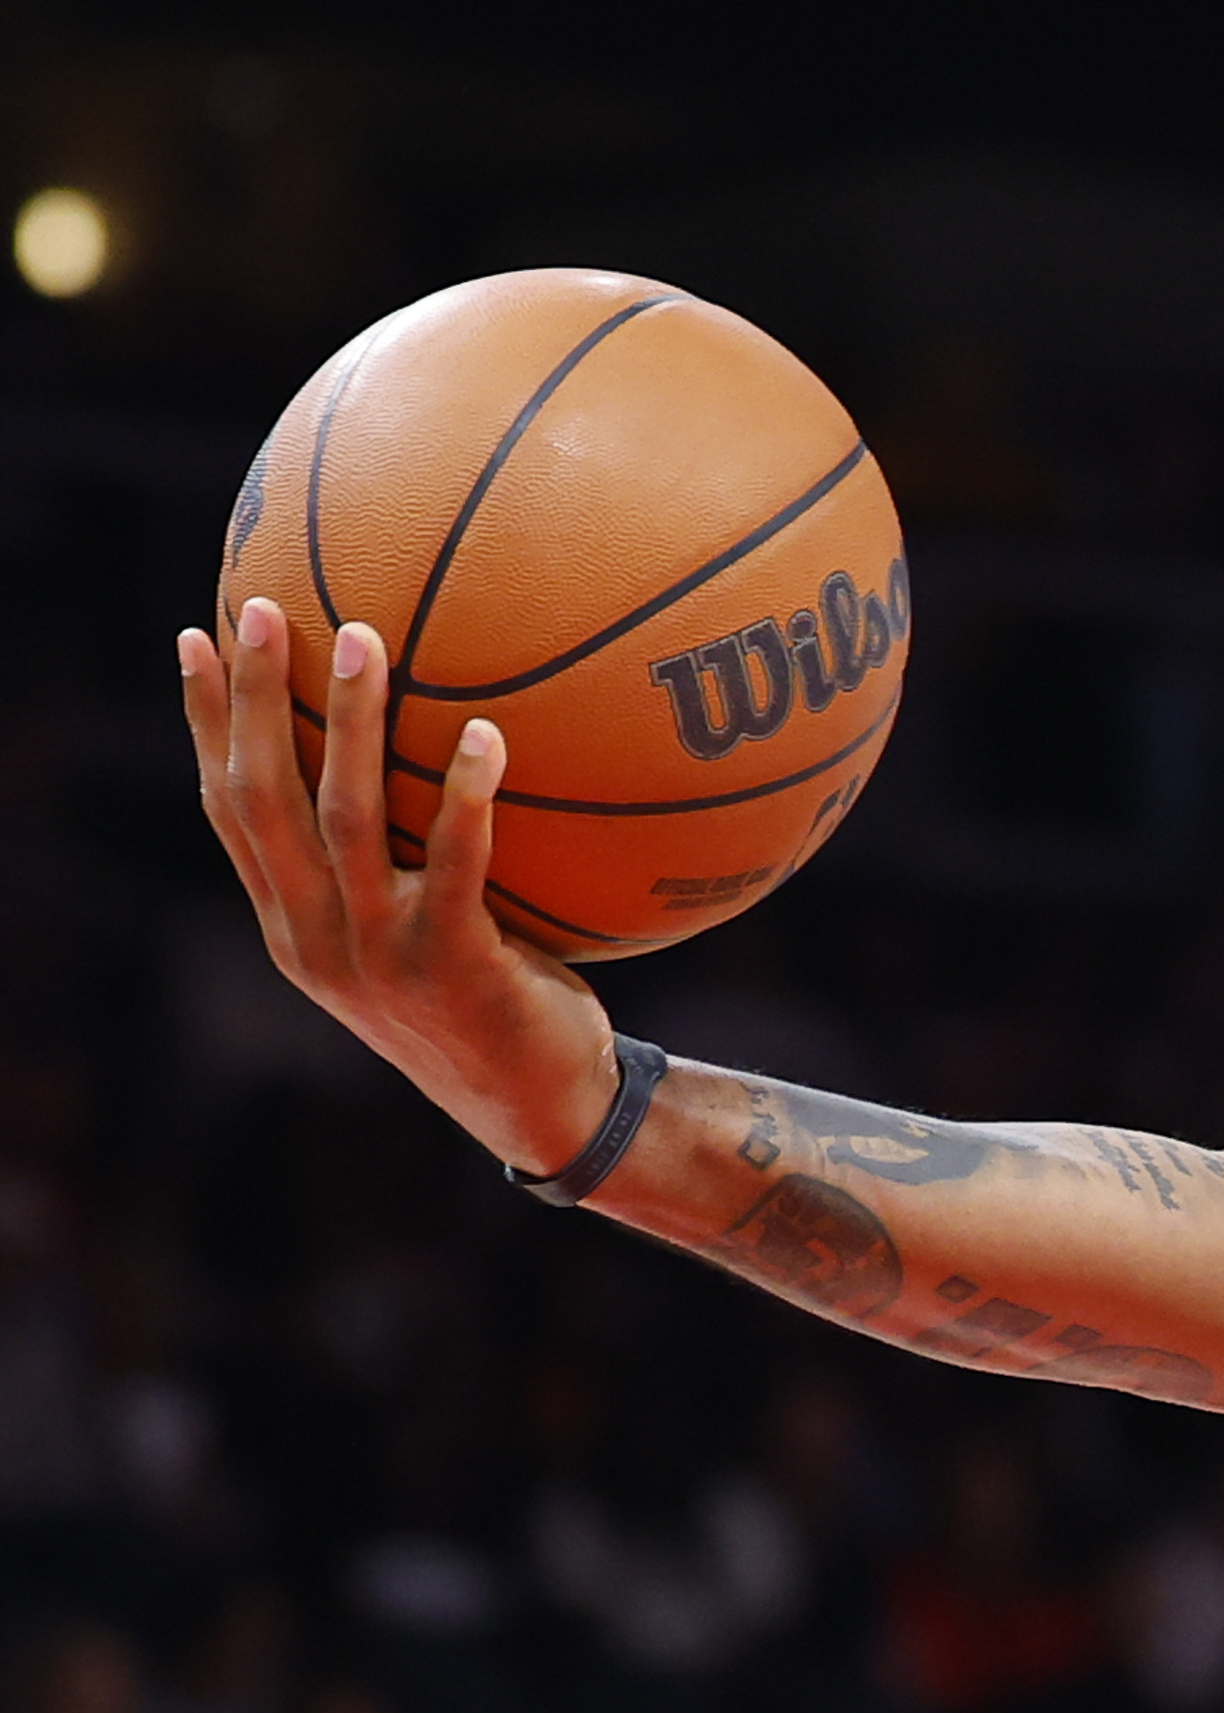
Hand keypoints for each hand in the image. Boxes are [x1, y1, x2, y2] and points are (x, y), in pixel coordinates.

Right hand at [181, 600, 620, 1175]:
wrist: (540, 1104)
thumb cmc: (492, 997)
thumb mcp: (420, 926)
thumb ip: (400, 854)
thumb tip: (437, 732)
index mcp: (292, 924)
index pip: (228, 809)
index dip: (204, 724)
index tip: (192, 638)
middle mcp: (315, 937)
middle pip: (260, 799)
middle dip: (250, 699)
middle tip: (259, 608)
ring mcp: (377, 953)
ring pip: (343, 819)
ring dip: (346, 722)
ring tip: (364, 635)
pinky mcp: (451, 964)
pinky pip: (456, 863)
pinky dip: (464, 796)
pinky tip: (485, 733)